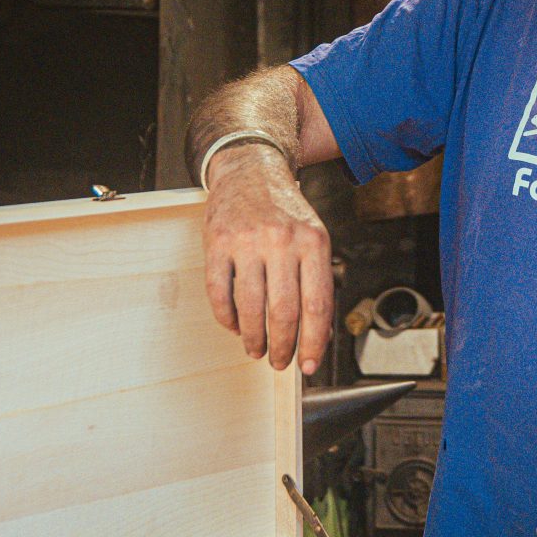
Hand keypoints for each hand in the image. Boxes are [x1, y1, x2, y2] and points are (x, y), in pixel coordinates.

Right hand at [202, 144, 333, 373]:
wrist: (251, 171)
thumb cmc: (287, 213)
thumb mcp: (314, 238)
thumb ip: (318, 281)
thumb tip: (320, 334)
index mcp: (312, 242)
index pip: (316, 305)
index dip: (313, 343)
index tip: (309, 365)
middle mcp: (281, 240)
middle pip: (283, 312)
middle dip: (282, 347)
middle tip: (279, 362)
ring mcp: (246, 241)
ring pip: (249, 308)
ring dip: (253, 338)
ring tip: (256, 350)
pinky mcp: (217, 243)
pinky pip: (219, 293)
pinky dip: (227, 319)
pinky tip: (235, 327)